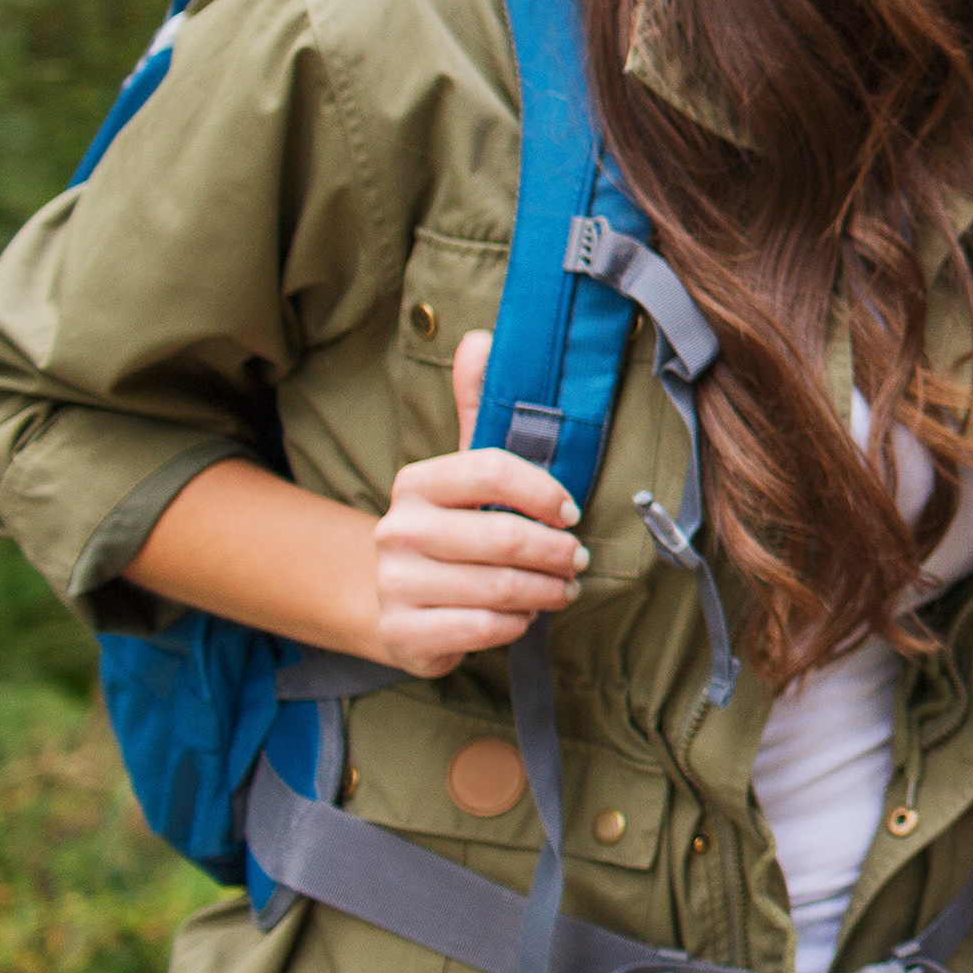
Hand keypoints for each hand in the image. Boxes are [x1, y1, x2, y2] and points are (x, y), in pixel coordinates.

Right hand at [370, 329, 585, 676]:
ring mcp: (395, 583)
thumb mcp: (464, 471)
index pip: (491, 471)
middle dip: (556, 552)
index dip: (543, 492)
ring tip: (561, 588)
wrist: (395, 602)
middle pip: (503, 537)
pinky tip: (523, 615)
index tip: (572, 512)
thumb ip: (480, 409)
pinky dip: (516, 623)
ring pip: (499, 588)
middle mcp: (397, 530)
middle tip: (577, 559)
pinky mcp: (403, 633)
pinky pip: (482, 628)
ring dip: (546, 591)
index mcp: (416, 483)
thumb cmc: (450, 529)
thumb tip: (482, 339)